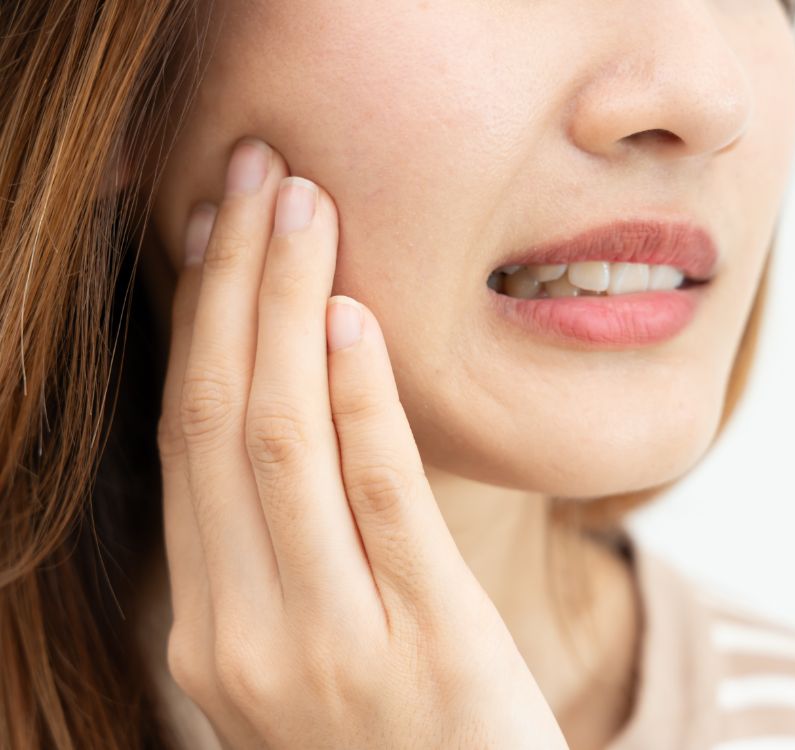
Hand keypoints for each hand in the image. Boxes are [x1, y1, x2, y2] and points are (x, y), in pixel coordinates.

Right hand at [156, 137, 569, 748]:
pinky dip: (360, 397)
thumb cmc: (398, 735)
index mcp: (208, 633)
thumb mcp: (312, 650)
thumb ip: (286, 552)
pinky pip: (378, 494)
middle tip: (254, 175)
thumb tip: (291, 403)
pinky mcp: (427, 643)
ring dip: (288, 308)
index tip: (209, 233)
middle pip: (219, 422)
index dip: (194, 325)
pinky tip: (357, 316)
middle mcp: (245, 637)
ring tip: (302, 206)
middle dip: (231, 285)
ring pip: (281, 442)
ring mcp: (330, 645)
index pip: (186, 445)